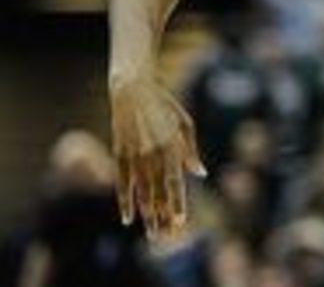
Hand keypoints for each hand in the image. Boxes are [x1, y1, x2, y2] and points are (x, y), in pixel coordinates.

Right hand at [109, 74, 205, 239]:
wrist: (132, 88)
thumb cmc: (164, 106)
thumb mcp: (185, 124)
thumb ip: (191, 151)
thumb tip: (201, 174)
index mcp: (172, 145)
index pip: (175, 182)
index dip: (177, 203)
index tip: (180, 222)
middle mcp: (153, 152)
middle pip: (158, 191)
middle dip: (162, 215)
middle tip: (165, 237)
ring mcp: (134, 153)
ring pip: (141, 191)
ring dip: (146, 214)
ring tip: (151, 233)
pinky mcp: (119, 152)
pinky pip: (122, 182)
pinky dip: (125, 201)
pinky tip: (128, 218)